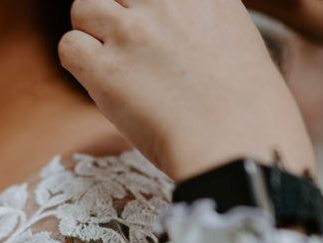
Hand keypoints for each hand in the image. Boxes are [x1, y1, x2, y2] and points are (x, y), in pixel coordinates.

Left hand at [59, 0, 315, 182]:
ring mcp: (133, 32)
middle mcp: (166, 0)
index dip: (143, 5)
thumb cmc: (254, 116)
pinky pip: (68, 46)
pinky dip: (79, 63)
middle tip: (129, 44)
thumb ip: (207, 25)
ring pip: (84, 6)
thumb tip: (183, 37)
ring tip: (114, 63)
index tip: (149, 24)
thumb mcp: (242, 44)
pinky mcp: (107, 69)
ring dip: (92, 33)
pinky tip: (102, 83)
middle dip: (115, 11)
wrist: (241, 148)